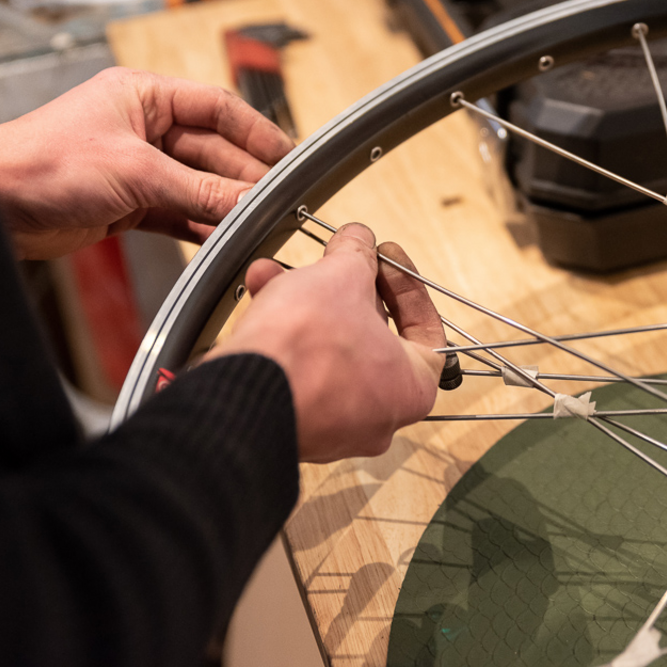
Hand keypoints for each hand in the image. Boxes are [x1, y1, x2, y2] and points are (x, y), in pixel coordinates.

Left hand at [0, 67, 293, 259]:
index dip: (256, 131)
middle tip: (276, 201)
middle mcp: (143, 127)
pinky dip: (200, 226)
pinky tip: (223, 239)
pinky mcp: (128, 202)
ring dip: (224, 204)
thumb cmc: (42, 163)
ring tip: (257, 223)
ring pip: (197, 184)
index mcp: (144, 96)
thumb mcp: (135, 172)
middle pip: (212, 150)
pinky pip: (178, 211)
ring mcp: (136, 166)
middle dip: (243, 177)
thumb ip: (198, 189)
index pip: (218, 108)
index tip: (288, 156)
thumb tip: (247, 201)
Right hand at [208, 224, 445, 461]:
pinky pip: (297, 370)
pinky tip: (261, 296)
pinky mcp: (292, 422)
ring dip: (304, 304)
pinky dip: (283, 335)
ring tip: (279, 274)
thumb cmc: (307, 352)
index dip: (406, 287)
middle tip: (334, 261)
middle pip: (370, 337)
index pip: (426, 332)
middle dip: (342, 289)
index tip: (385, 261)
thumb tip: (358, 241)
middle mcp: (377, 415)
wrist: (240, 394)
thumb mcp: (341, 278)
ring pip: (326, 351)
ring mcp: (333, 425)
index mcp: (411, 388)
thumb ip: (356, 255)